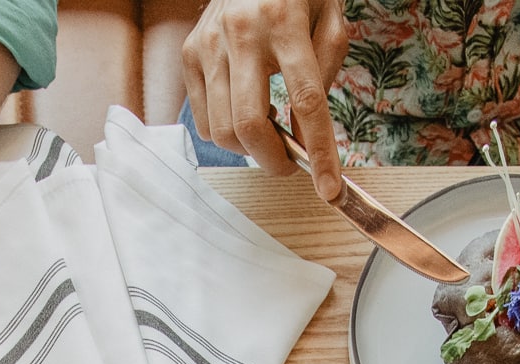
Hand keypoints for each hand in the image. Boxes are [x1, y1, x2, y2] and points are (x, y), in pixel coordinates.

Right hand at [183, 0, 348, 199]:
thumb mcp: (330, 18)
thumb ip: (326, 71)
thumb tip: (307, 132)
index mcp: (284, 22)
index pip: (305, 101)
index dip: (319, 152)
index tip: (329, 188)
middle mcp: (240, 34)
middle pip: (250, 126)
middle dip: (274, 161)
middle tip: (291, 163)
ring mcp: (207, 45)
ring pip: (222, 130)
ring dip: (250, 147)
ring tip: (270, 128)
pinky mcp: (189, 54)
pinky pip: (204, 119)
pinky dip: (228, 131)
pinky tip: (245, 109)